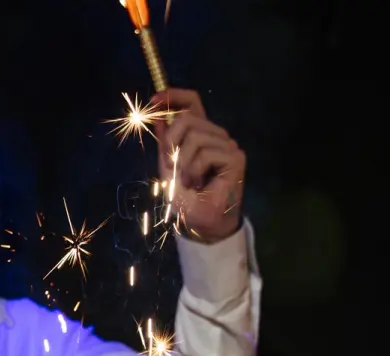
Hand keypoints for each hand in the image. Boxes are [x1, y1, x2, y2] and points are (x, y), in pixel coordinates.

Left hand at [152, 89, 246, 244]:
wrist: (202, 225)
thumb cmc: (187, 200)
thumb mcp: (168, 170)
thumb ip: (165, 145)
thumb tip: (160, 120)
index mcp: (201, 135)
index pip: (192, 104)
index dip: (174, 96)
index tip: (154, 99)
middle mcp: (216, 136)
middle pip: (187, 118)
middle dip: (171, 142)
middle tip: (172, 168)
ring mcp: (227, 145)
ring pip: (195, 135)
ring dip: (182, 162)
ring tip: (189, 181)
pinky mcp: (235, 158)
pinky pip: (205, 153)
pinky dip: (194, 170)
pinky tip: (199, 183)